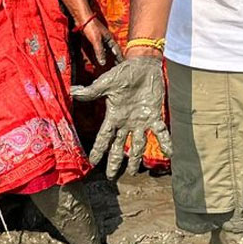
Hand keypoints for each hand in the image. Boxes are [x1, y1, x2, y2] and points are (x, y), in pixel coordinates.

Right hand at [72, 56, 171, 176]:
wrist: (143, 65)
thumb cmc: (124, 73)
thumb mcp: (106, 83)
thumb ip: (92, 91)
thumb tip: (72, 92)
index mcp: (114, 116)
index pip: (104, 138)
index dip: (98, 150)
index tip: (92, 163)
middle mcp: (126, 123)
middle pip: (119, 146)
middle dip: (115, 161)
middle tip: (111, 177)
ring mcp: (141, 121)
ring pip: (138, 144)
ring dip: (137, 158)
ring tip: (135, 172)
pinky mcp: (155, 116)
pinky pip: (160, 132)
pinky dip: (165, 142)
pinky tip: (170, 153)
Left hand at [79, 12, 122, 66]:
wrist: (83, 19)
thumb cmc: (91, 27)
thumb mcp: (96, 41)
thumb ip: (100, 52)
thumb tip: (103, 63)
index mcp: (110, 40)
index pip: (118, 51)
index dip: (120, 58)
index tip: (124, 66)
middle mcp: (107, 41)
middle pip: (113, 53)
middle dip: (115, 60)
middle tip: (118, 69)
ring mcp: (101, 41)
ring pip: (106, 52)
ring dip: (108, 59)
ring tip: (110, 67)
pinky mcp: (95, 41)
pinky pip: (99, 51)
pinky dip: (100, 56)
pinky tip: (99, 60)